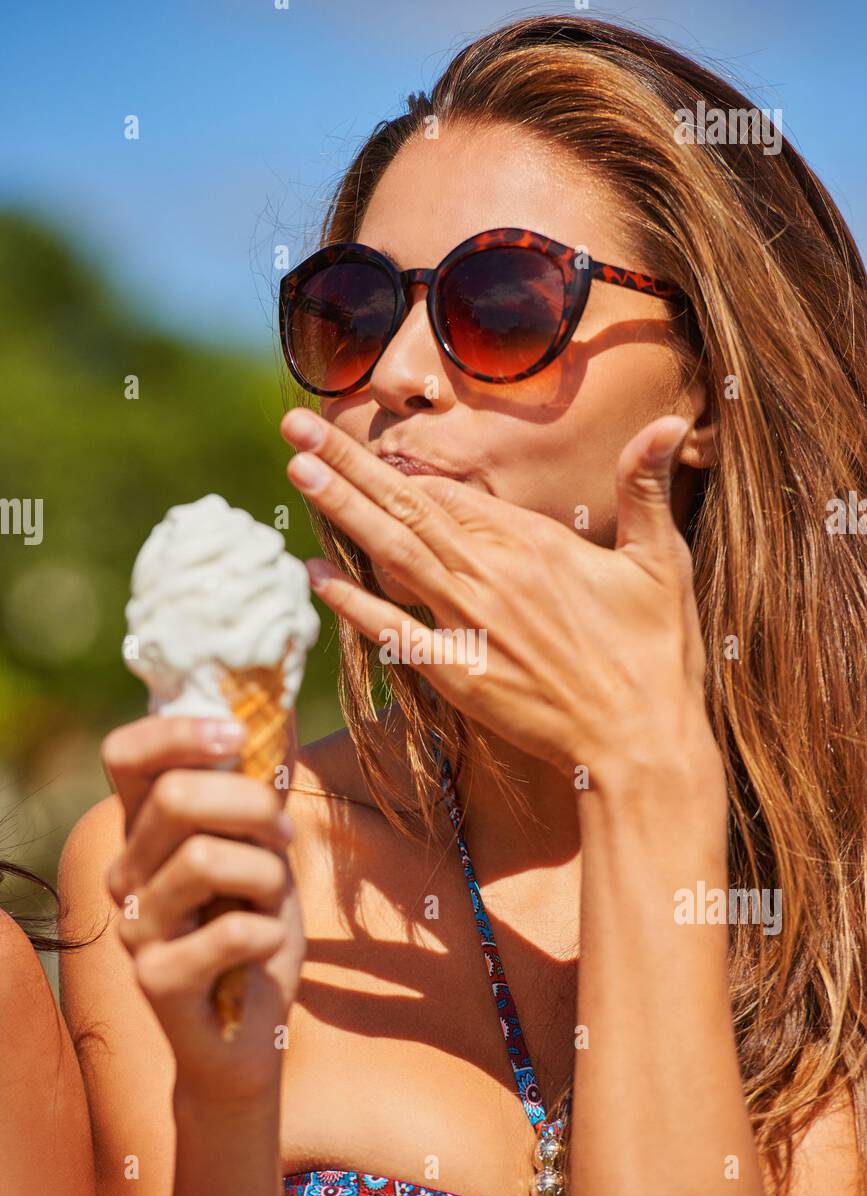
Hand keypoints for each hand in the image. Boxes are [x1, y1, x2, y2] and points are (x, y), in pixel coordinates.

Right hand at [102, 716, 304, 1103]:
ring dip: (266, 872)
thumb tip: (276, 710)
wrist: (244, 1036)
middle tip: (282, 834)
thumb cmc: (253, 929)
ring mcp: (134, 928)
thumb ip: (257, 789)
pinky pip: (232, 931)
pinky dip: (269, 931)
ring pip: (206, 859)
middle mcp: (124, 872)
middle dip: (252, 805)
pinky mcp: (157, 980)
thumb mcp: (261, 849)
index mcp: (143, 831)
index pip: (125, 755)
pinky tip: (266, 946)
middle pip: (176, 798)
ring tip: (273, 895)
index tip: (237, 735)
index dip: (177, 732)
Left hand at [282, 408, 718, 784]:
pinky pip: (393, 630)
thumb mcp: (663, 562)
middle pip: (407, 508)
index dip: (402, 465)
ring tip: (297, 471)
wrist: (641, 744)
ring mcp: (468, 625)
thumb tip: (671, 419)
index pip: (452, 493)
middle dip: (348, 464)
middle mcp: (491, 575)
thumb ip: (648, 488)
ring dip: (341, 511)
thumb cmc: (658, 655)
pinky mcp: (456, 675)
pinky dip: (352, 602)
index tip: (357, 438)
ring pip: (391, 554)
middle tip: (297, 426)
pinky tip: (315, 574)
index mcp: (535, 544)